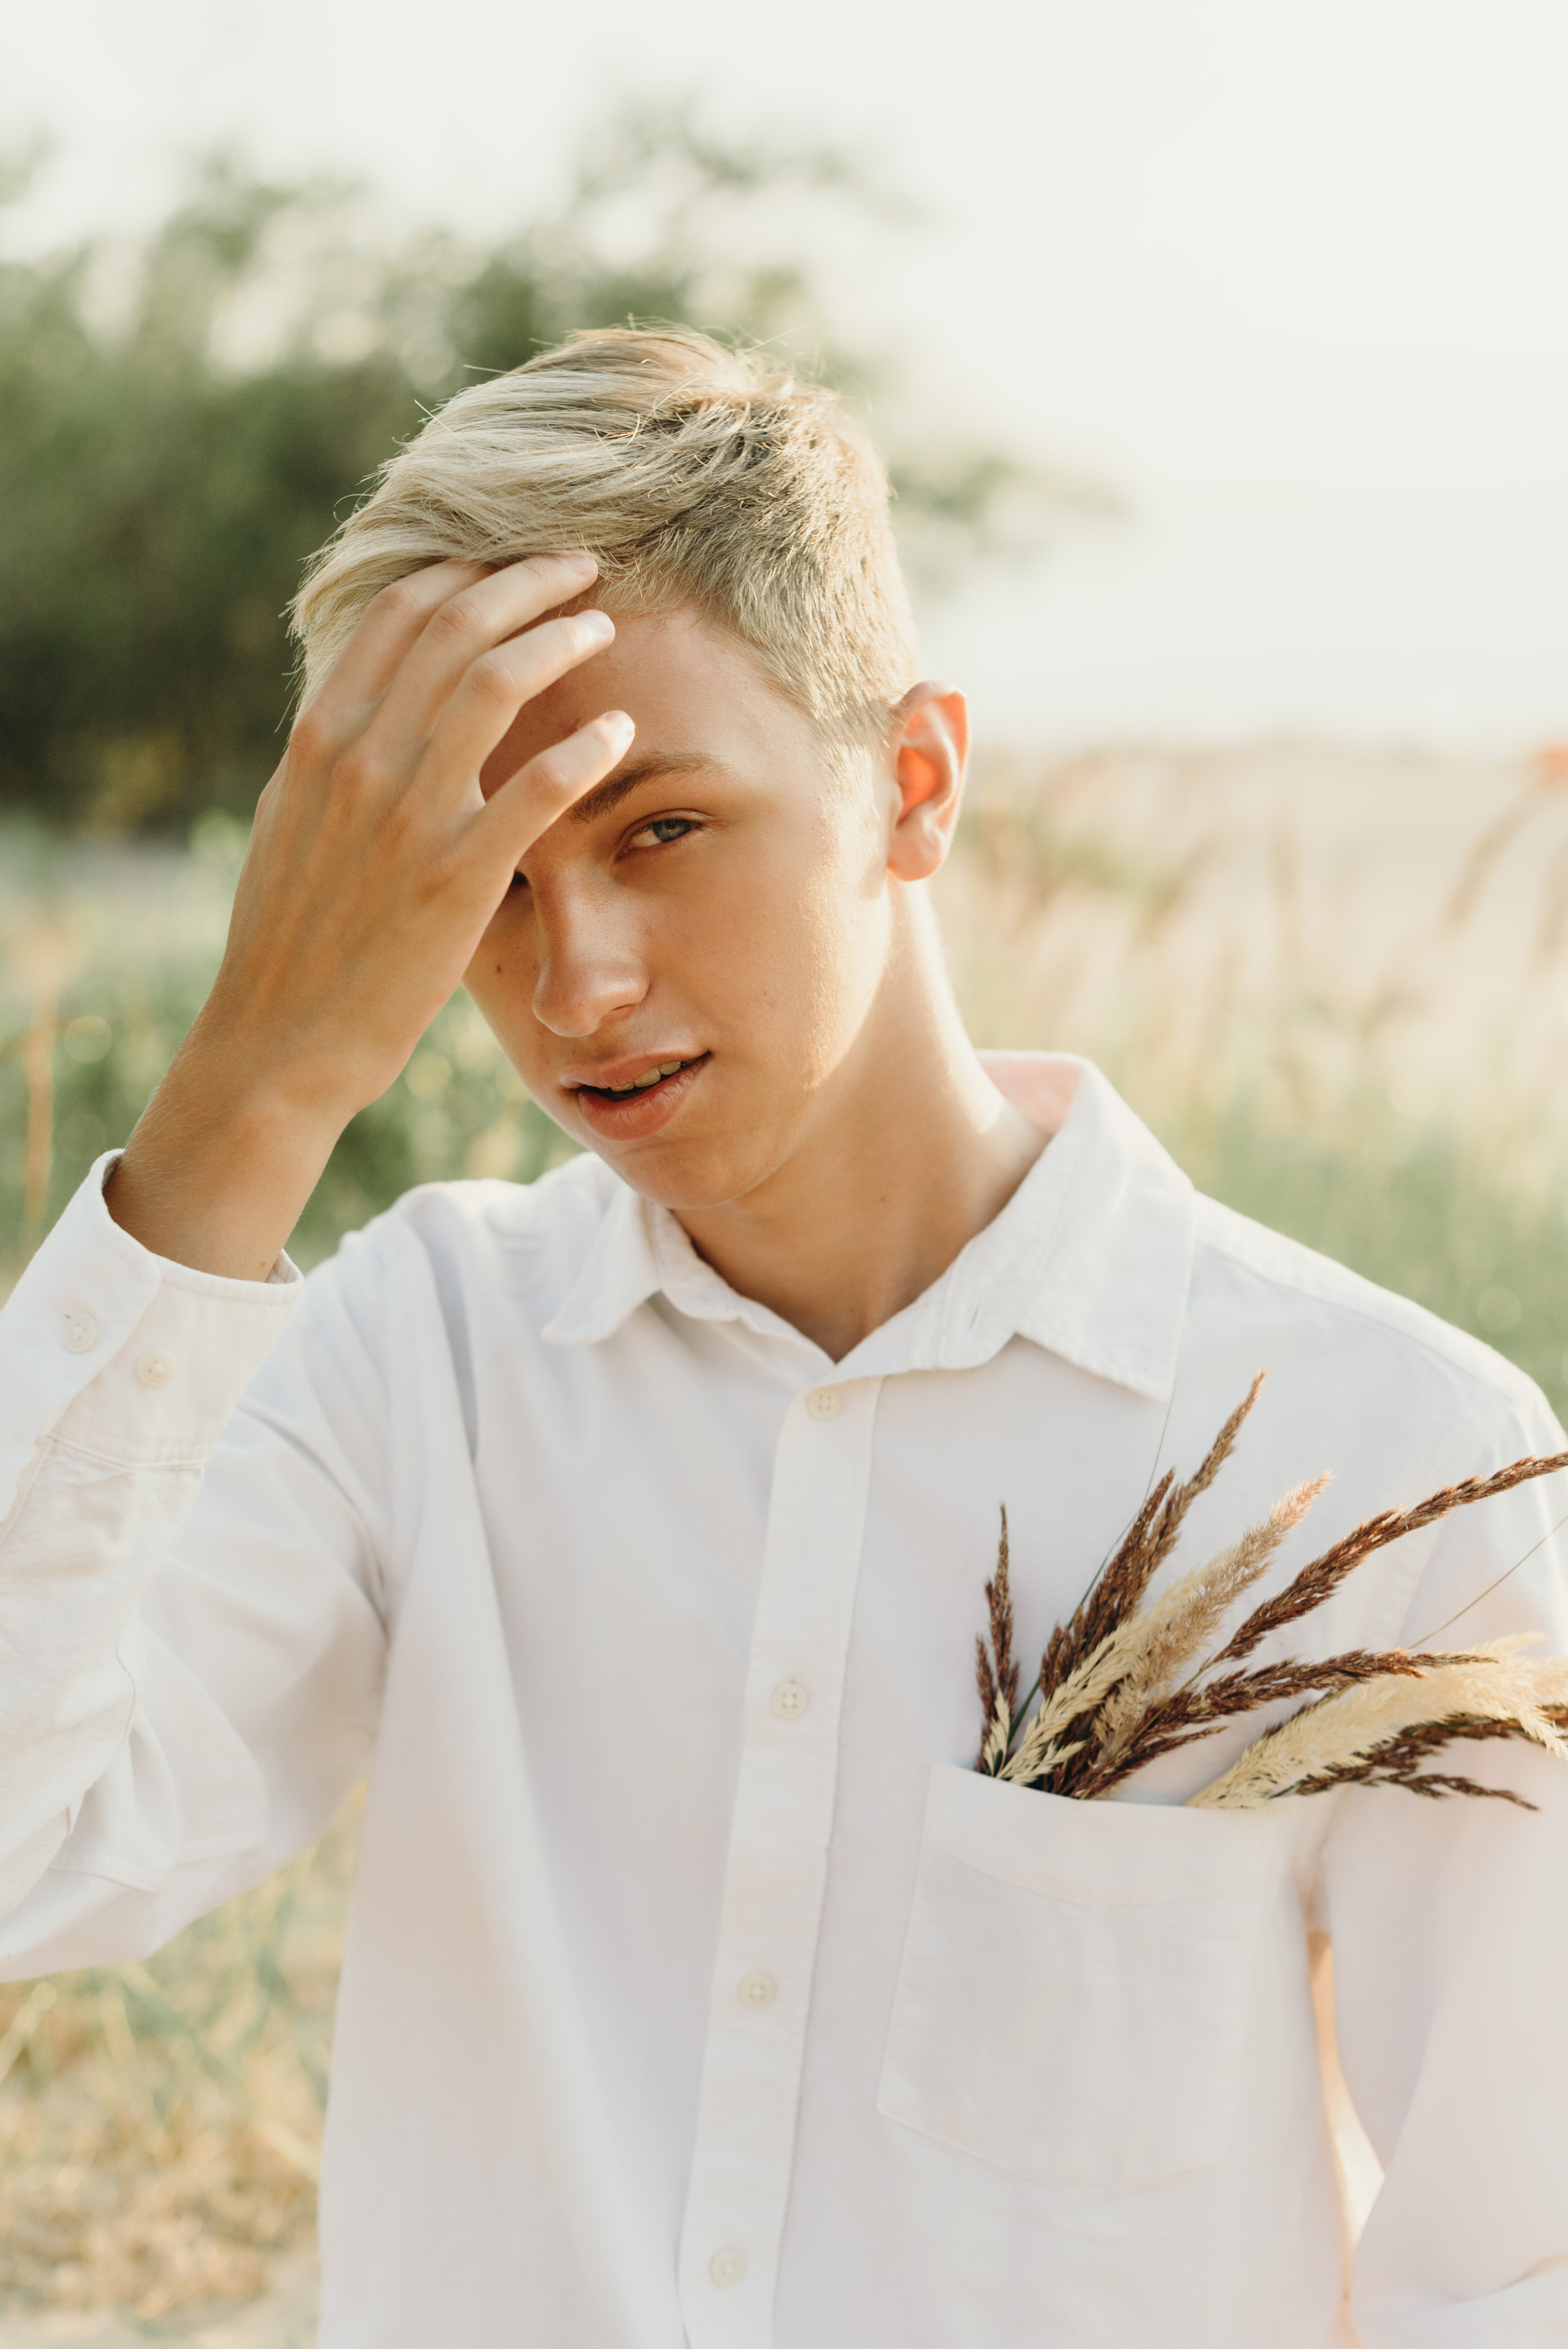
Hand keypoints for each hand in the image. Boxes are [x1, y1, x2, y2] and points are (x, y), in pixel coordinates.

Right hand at [106, 556, 632, 1277]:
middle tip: (581, 567)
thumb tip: (371, 702)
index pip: (400, 614)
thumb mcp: (295, 823)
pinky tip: (619, 733)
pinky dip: (583, 748)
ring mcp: (408, 815)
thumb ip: (336, 756)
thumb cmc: (292, 940)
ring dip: (559, 639)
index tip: (514, 563)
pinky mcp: (455, 878)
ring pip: (495, 683)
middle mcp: (359, 758)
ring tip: (603, 627)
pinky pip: (535, 791)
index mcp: (320, 737)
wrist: (279, 1041)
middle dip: (526, 582)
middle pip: (456, 628)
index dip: (468, 573)